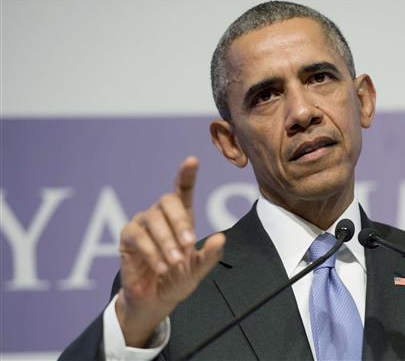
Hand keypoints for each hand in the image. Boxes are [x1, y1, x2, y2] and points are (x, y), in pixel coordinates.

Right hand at [115, 156, 224, 346]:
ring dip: (166, 241)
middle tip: (189, 243)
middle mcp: (161, 215)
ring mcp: (142, 224)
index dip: (186, 174)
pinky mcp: (127, 238)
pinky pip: (137, 237)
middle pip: (167, 201)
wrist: (155, 300)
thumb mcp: (198, 271)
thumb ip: (210, 256)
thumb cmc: (178, 279)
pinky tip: (161, 268)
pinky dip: (152, 253)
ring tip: (175, 263)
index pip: (183, 189)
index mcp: (182, 216)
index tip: (192, 160)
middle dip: (180, 221)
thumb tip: (221, 238)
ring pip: (152, 220)